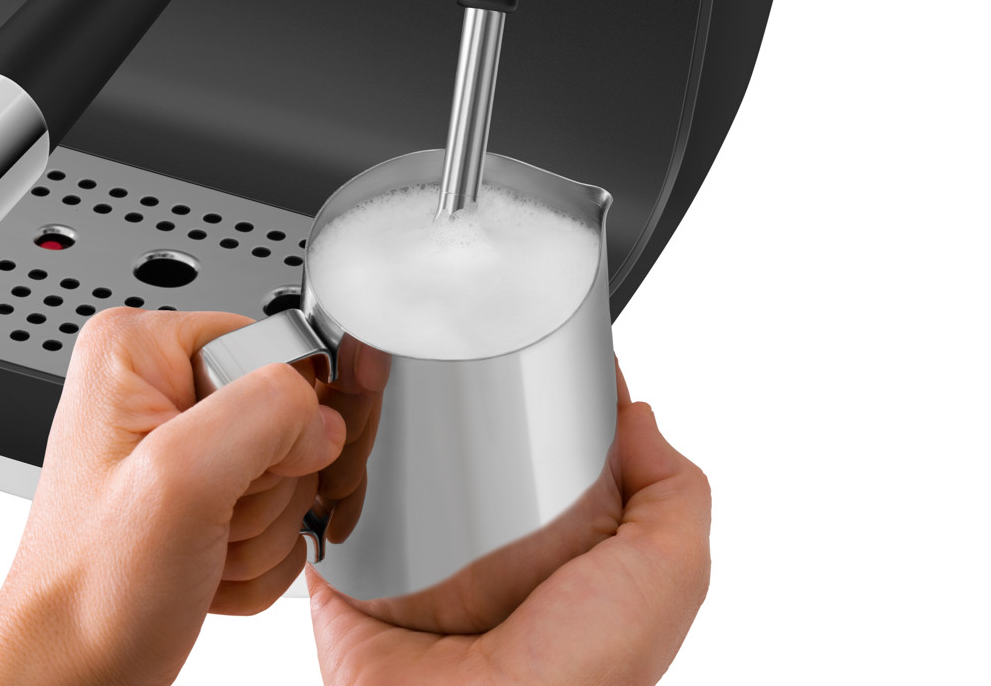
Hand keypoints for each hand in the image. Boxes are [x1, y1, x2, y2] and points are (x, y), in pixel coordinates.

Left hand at [0, 308, 344, 685]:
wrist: (68, 675)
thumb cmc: (89, 590)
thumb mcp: (179, 481)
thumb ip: (262, 416)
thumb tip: (322, 410)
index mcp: (138, 349)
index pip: (269, 346)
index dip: (277, 420)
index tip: (243, 472)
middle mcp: (154, 387)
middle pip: (282, 416)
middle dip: (262, 490)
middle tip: (207, 522)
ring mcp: (176, 446)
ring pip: (284, 475)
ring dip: (256, 532)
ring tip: (197, 551)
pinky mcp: (196, 497)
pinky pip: (274, 519)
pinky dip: (252, 559)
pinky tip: (203, 570)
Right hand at [308, 365, 709, 684]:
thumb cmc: (574, 678)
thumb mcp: (664, 579)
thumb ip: (673, 495)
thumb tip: (638, 413)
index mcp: (556, 560)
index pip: (544, 454)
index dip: (537, 397)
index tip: (522, 338)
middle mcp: (482, 564)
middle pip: (459, 454)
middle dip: (446, 401)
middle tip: (435, 349)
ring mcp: (411, 574)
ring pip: (385, 472)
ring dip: (373, 428)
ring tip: (369, 376)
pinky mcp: (348, 582)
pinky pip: (322, 511)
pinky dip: (317, 473)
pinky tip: (321, 430)